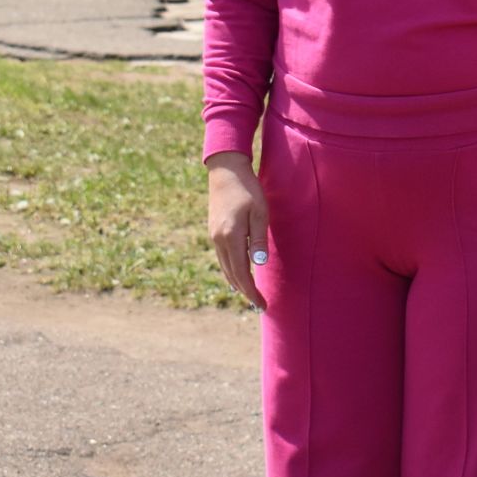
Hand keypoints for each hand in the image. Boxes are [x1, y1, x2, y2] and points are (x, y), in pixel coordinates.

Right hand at [206, 152, 267, 310]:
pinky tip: (238, 274)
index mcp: (230, 237)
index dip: (251, 292)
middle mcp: (218, 240)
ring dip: (238, 283)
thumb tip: (257, 264)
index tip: (262, 305)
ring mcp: (214, 236)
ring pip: (225, 268)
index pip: (242, 274)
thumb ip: (258, 239)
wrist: (226, 170)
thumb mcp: (260, 212)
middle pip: (232, 275)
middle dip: (246, 291)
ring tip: (250, 295)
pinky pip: (223, 258)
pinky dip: (231, 270)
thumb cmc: (248, 189)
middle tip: (259, 305)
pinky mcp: (214, 231)